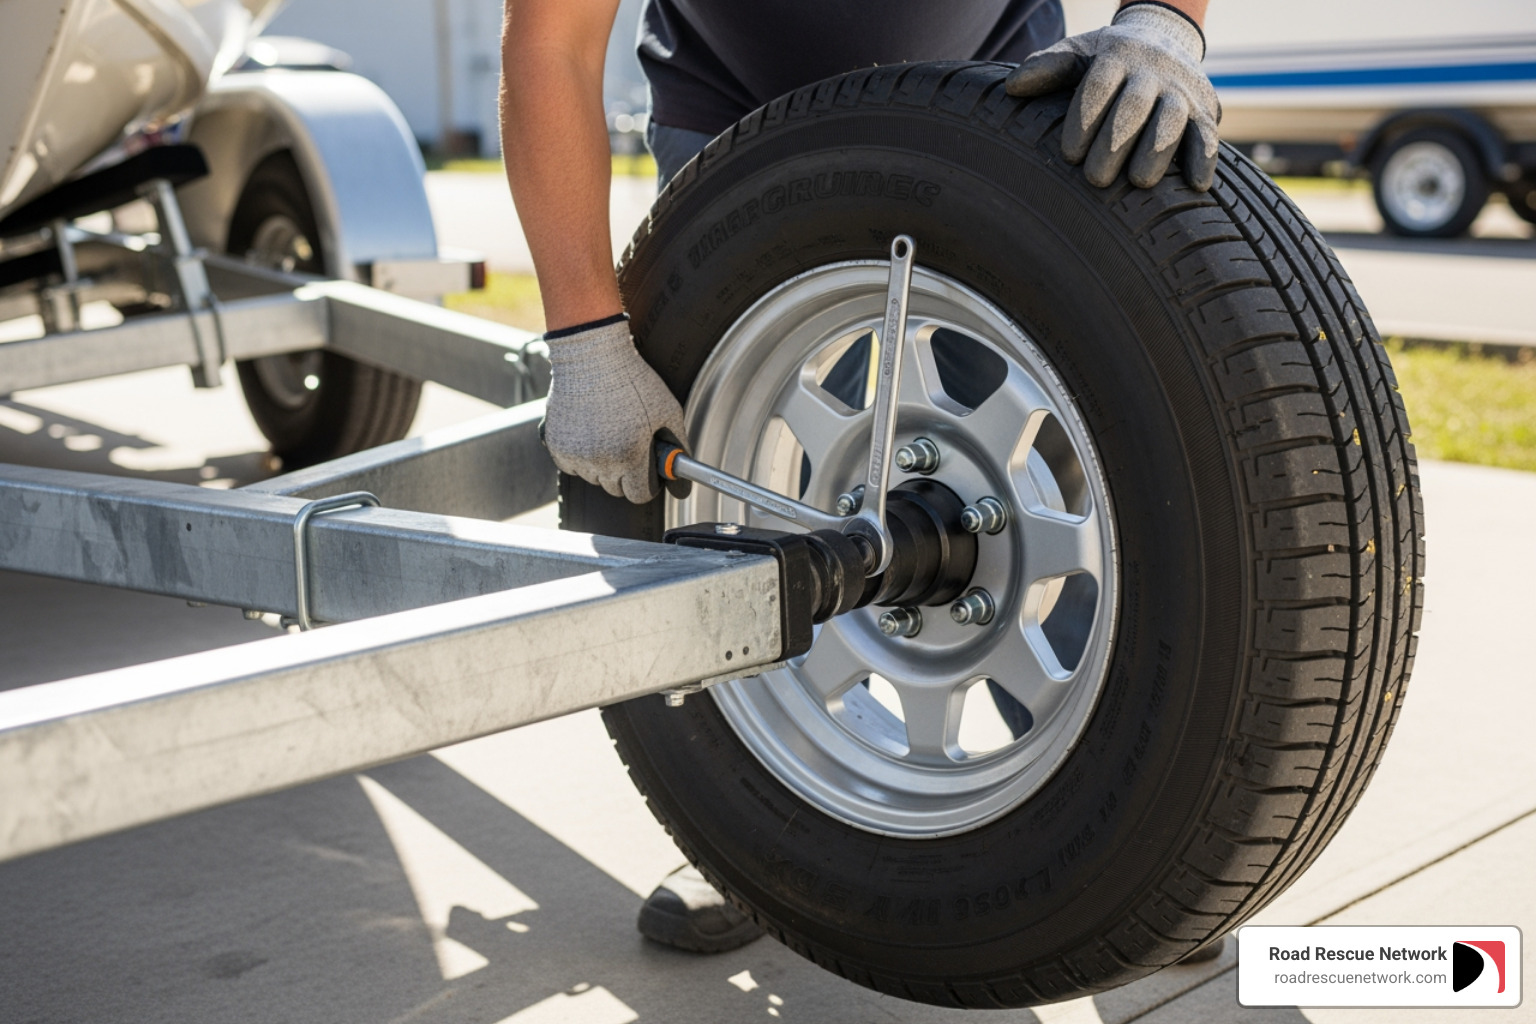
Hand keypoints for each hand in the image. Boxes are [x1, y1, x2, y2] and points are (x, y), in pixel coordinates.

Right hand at [543, 317, 688, 502]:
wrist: (591, 356)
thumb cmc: (631, 380)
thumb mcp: (666, 410)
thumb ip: (677, 445)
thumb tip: (681, 477)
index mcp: (630, 456)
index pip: (639, 495)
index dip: (647, 484)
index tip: (647, 471)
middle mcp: (601, 461)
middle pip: (616, 489)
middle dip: (625, 473)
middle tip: (628, 444)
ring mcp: (576, 455)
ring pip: (594, 478)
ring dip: (602, 465)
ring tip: (608, 432)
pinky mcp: (556, 446)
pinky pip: (572, 466)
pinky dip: (580, 456)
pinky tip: (589, 432)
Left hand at [1005, 3, 1219, 190]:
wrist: (1165, 39)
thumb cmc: (1109, 62)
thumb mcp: (1079, 55)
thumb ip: (1049, 68)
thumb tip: (1012, 87)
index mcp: (1116, 56)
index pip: (1099, 84)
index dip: (1085, 118)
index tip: (1068, 155)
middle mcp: (1152, 70)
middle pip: (1134, 105)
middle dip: (1115, 143)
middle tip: (1095, 180)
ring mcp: (1181, 90)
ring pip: (1172, 118)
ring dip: (1157, 151)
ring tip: (1139, 182)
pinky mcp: (1205, 110)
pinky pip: (1207, 133)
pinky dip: (1204, 157)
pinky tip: (1196, 184)